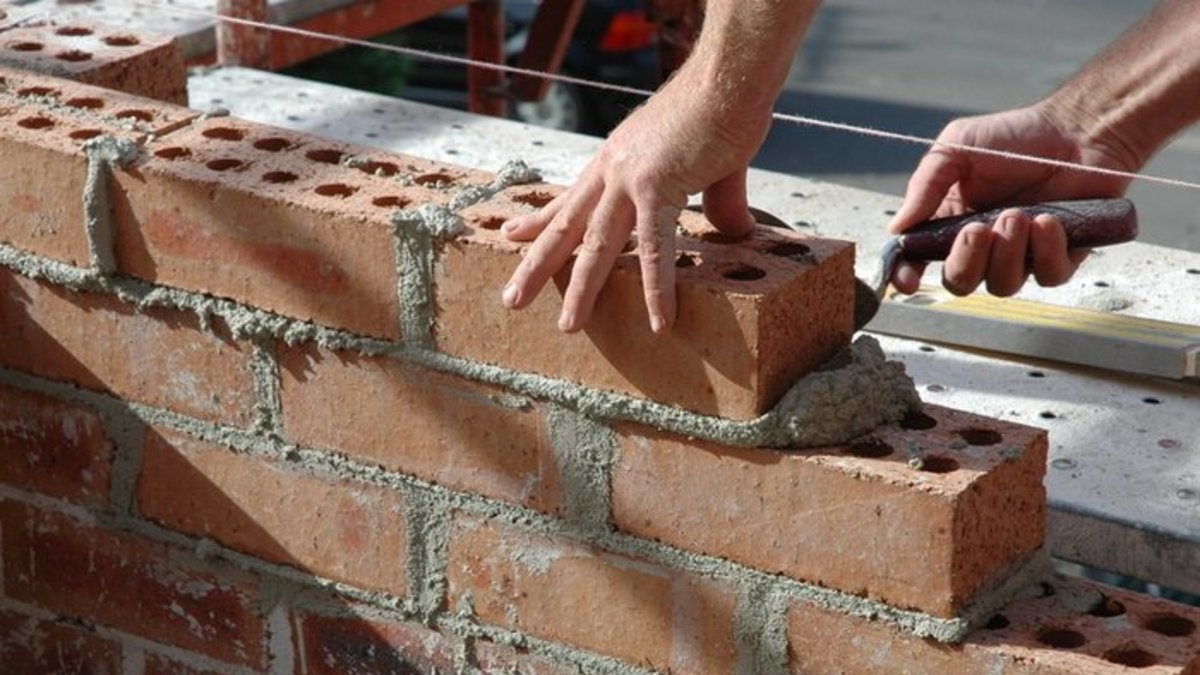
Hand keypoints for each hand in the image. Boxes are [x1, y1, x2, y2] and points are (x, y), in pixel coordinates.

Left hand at [499, 69, 771, 332]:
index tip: (513, 236)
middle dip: (536, 265)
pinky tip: (660, 321)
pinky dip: (657, 287)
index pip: (570, 198)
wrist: (729, 76)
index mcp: (616, 159)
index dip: (539, 220)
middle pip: (567, 226)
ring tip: (568, 326)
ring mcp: (630, 178)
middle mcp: (612, 170)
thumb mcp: (709, 164)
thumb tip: (735, 233)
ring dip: (580, 288)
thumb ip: (716, 203)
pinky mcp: (659, 186)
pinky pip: (656, 248)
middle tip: (510, 299)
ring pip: (596, 244)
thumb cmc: (721, 108)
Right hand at [888, 105, 1132, 295]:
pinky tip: (1048, 220)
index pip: (920, 261)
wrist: (1078, 129)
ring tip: (1019, 214)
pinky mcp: (1061, 255)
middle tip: (979, 228)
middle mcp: (983, 245)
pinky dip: (1046, 251)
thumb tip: (898, 229)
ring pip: (1003, 285)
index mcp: (949, 222)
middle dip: (966, 261)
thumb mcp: (957, 147)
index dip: (909, 275)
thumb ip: (925, 186)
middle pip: (960, 282)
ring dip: (1008, 253)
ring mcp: (1021, 254)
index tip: (910, 280)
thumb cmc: (1015, 136)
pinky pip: (1049, 276)